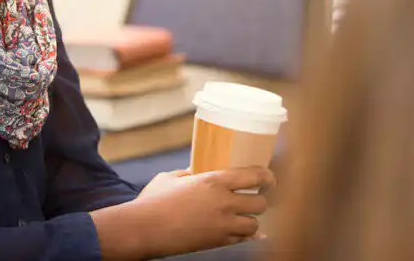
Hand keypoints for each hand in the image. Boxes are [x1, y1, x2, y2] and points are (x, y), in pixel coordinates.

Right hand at [93, 166, 275, 259]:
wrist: (144, 230)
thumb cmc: (153, 200)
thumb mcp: (171, 177)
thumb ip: (188, 173)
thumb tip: (195, 170)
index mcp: (214, 181)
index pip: (254, 176)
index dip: (267, 176)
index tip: (269, 177)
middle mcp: (223, 203)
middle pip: (260, 203)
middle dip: (260, 200)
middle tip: (256, 197)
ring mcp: (222, 225)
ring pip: (254, 225)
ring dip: (251, 220)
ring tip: (245, 216)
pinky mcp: (216, 243)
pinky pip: (241, 240)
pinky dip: (242, 236)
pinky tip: (239, 231)